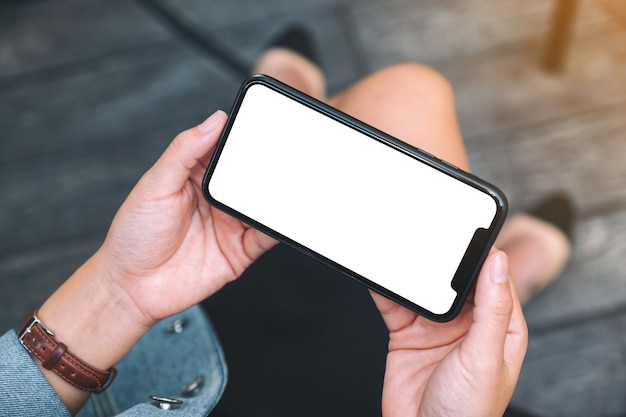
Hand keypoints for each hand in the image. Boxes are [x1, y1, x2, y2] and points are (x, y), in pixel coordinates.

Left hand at [98, 110, 276, 325]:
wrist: (131, 289)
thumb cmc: (134, 235)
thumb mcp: (156, 184)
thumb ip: (185, 151)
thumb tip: (215, 119)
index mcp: (197, 175)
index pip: (229, 150)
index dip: (246, 137)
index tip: (266, 123)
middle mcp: (218, 198)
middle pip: (252, 177)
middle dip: (271, 166)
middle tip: (290, 153)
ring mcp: (231, 224)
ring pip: (264, 205)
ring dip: (280, 196)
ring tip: (296, 182)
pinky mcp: (240, 251)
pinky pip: (266, 236)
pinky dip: (280, 227)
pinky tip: (287, 216)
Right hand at [372, 250, 526, 416]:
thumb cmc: (466, 413)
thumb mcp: (484, 358)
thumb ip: (491, 309)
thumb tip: (499, 263)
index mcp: (498, 327)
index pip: (494, 279)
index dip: (482, 255)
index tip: (468, 233)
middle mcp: (467, 324)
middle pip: (454, 279)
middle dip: (442, 260)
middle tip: (429, 238)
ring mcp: (435, 329)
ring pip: (423, 288)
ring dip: (412, 272)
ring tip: (401, 252)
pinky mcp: (407, 335)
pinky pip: (395, 304)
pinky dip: (386, 289)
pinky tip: (381, 276)